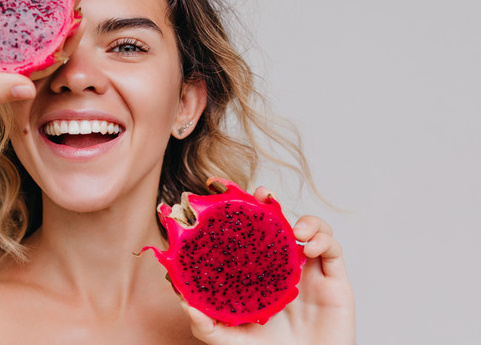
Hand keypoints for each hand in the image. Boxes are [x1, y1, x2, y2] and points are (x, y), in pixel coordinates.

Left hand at [183, 187, 355, 344]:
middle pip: (277, 222)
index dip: (237, 209)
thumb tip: (184, 303)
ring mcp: (308, 270)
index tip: (218, 189)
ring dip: (305, 220)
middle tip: (261, 195)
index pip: (247, 233)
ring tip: (295, 230)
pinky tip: (308, 249)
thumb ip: (206, 325)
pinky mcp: (334, 279)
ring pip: (310, 228)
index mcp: (257, 272)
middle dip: (269, 202)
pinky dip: (323, 240)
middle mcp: (282, 266)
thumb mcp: (229, 340)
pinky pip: (332, 248)